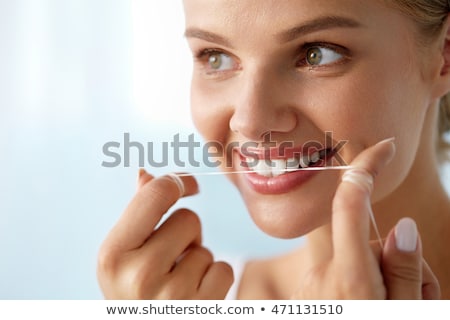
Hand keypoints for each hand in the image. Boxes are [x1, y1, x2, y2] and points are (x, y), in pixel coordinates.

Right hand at [97, 170, 233, 298]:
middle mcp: (138, 275)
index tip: (188, 185)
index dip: (178, 182)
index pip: (157, 194)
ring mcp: (171, 296)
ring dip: (197, 259)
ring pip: (206, 247)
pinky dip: (213, 278)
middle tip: (171, 257)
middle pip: (189, 219)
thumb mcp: (124, 257)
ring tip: (177, 280)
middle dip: (186, 234)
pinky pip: (223, 270)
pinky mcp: (201, 309)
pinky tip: (193, 294)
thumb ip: (136, 214)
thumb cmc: (135, 291)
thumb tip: (145, 174)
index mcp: (113, 254)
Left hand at [292, 138, 439, 298]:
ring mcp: (311, 285)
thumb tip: (403, 227)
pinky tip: (366, 312)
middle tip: (412, 300)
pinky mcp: (306, 295)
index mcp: (349, 276)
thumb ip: (406, 272)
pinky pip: (340, 279)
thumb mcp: (406, 314)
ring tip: (389, 312)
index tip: (384, 146)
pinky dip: (359, 292)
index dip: (367, 167)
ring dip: (379, 283)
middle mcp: (324, 274)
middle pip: (368, 245)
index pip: (351, 203)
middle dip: (394, 264)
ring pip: (357, 264)